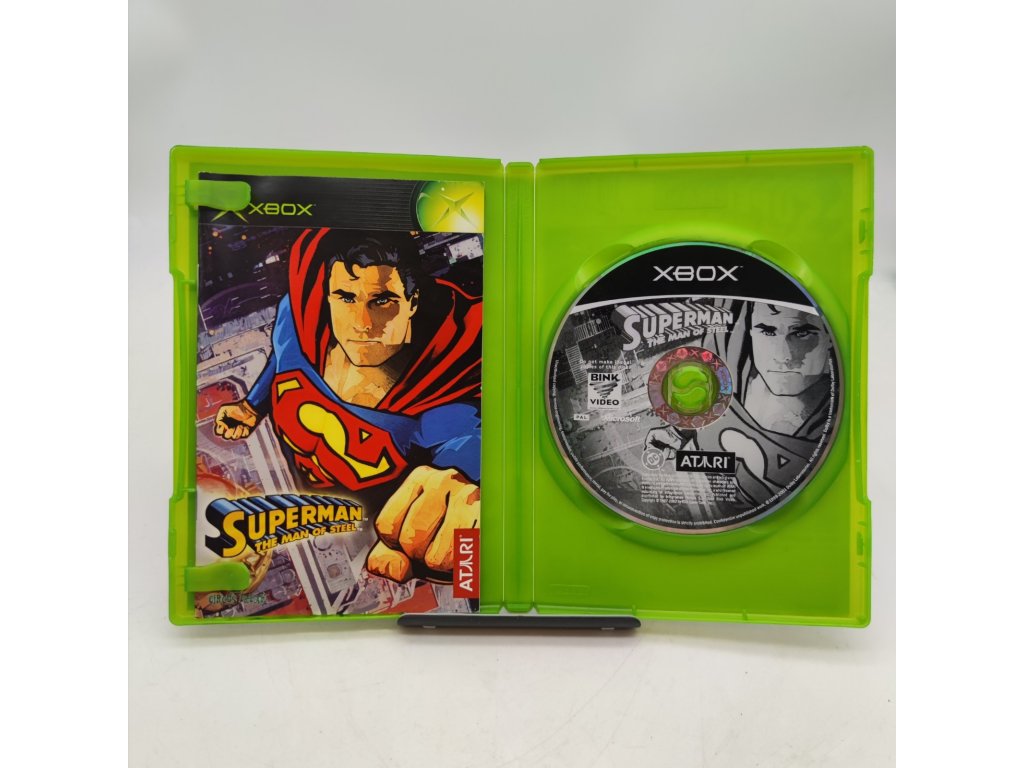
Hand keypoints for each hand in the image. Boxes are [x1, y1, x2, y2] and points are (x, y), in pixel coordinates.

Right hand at [214, 400, 258, 439]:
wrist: (249, 408)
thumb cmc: (236, 407)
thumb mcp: (224, 409)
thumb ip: (219, 416)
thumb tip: (218, 424)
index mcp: (223, 424)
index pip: (218, 432)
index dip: (220, 430)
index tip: (224, 425)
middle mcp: (229, 429)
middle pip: (225, 437)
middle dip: (229, 432)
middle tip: (232, 427)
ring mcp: (237, 431)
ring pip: (234, 438)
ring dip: (237, 432)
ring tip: (240, 425)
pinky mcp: (245, 433)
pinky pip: (243, 435)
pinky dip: (244, 431)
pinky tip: (246, 426)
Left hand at [366, 466, 479, 582]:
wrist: (499, 524)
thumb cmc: (453, 530)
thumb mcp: (413, 537)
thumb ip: (388, 554)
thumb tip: (390, 567)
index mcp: (420, 478)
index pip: (387, 525)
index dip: (396, 543)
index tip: (413, 537)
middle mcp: (444, 480)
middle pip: (410, 541)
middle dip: (421, 554)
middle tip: (438, 543)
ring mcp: (469, 498)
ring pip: (435, 556)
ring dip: (443, 563)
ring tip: (455, 547)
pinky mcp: (488, 522)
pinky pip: (461, 562)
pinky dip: (462, 567)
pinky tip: (469, 550)